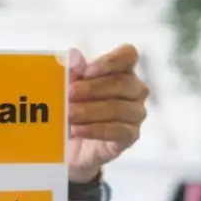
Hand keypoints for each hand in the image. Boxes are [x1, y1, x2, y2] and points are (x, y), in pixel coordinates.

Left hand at [68, 45, 149, 181]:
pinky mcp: (130, 136)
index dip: (110, 61)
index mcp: (121, 71)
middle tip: (69, 94)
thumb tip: (73, 55)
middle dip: (93, 88)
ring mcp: (135, 114)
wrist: (68, 145)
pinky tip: (77, 130)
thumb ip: (71, 71)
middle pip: (123, 82)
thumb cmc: (71, 109)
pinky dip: (96, 129)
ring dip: (91, 110)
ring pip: (120, 108)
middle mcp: (134, 90)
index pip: (128, 56)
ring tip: (69, 114)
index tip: (87, 72)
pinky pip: (120, 131)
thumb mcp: (66, 90)